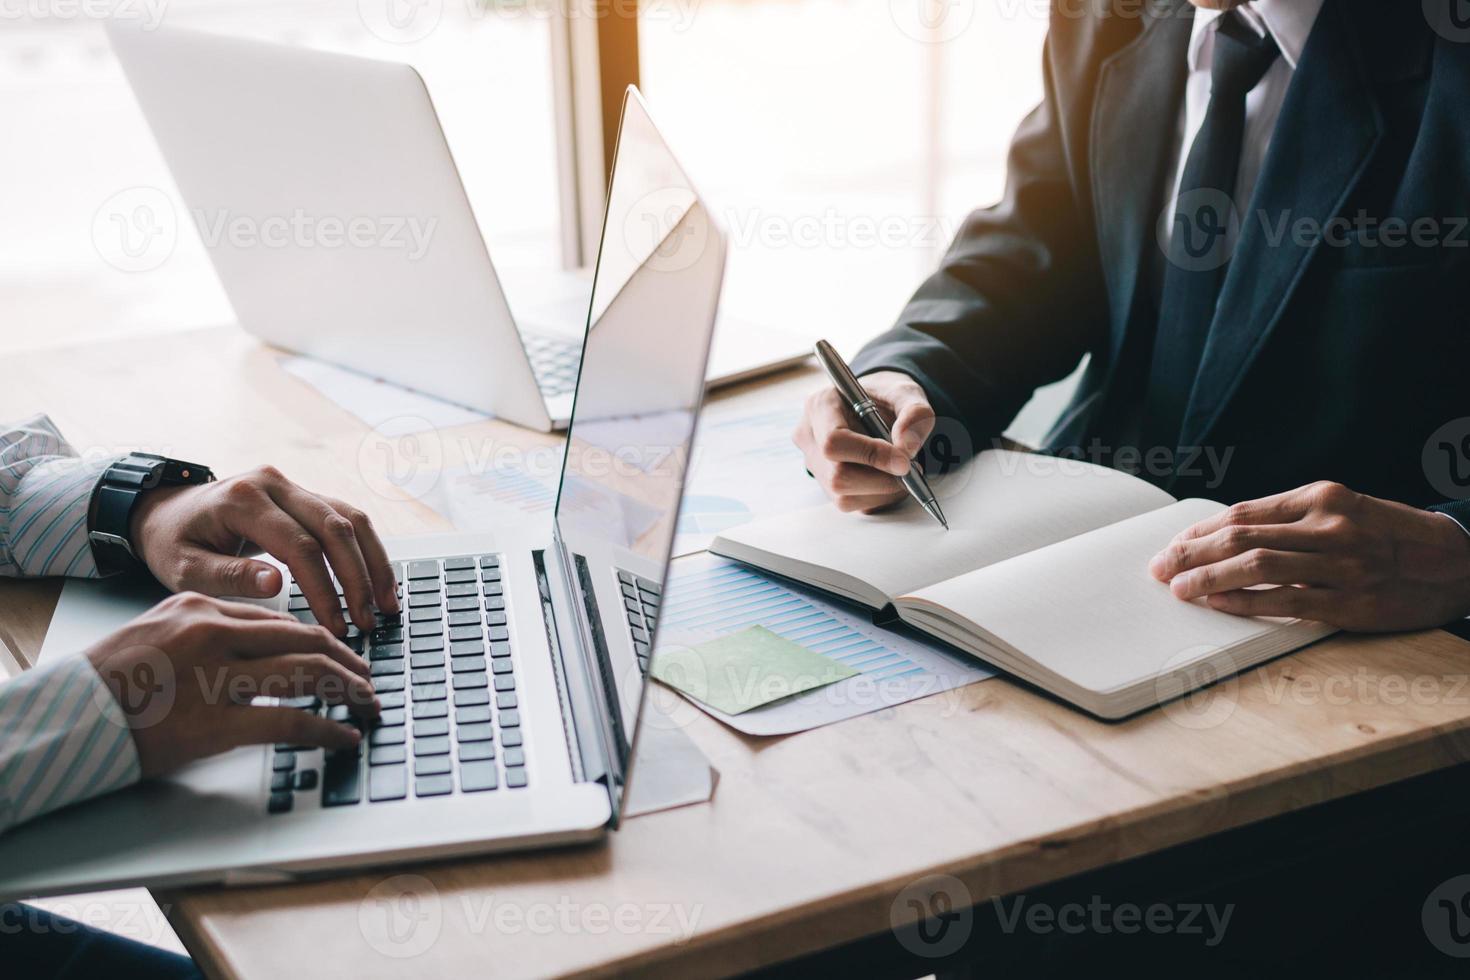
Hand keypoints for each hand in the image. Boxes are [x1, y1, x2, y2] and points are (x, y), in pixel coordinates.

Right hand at [86, 592, 377, 777]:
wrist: (62, 718)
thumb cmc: (105, 683)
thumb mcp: (155, 634)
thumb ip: (206, 633)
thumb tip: (256, 647)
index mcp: (200, 609)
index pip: (280, 619)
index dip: (320, 638)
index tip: (341, 653)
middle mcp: (213, 633)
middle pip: (304, 638)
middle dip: (347, 659)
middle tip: (368, 678)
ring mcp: (215, 676)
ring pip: (307, 672)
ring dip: (348, 689)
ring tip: (368, 704)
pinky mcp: (213, 722)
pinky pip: (290, 719)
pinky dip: (327, 727)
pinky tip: (344, 735)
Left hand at [129, 465, 399, 634]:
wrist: (167, 510)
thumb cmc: (174, 543)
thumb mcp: (184, 568)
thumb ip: (229, 576)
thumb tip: (277, 585)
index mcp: (243, 500)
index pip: (299, 545)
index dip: (324, 588)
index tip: (336, 626)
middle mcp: (275, 485)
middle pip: (335, 528)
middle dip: (358, 578)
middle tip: (368, 621)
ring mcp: (294, 486)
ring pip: (351, 519)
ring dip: (373, 563)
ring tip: (387, 605)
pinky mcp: (306, 495)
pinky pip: (348, 518)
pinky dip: (367, 550)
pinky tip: (379, 581)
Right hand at [792, 370, 935, 512]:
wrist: (876, 408)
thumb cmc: (886, 398)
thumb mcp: (906, 393)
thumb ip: (914, 413)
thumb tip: (906, 448)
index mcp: (820, 406)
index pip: (834, 440)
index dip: (870, 455)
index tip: (904, 461)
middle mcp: (809, 437)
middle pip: (837, 475)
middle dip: (881, 479)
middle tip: (911, 469)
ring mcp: (815, 465)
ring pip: (843, 496)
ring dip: (882, 491)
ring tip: (904, 472)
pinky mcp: (826, 485)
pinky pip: (852, 503)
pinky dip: (880, 497)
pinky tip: (891, 478)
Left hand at [1149, 481, 1469, 631]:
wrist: (1458, 560)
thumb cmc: (1390, 535)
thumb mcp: (1344, 510)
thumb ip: (1291, 519)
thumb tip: (1228, 534)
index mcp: (1322, 498)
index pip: (1243, 514)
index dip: (1200, 532)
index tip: (1172, 545)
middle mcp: (1329, 526)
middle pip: (1240, 538)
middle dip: (1191, 554)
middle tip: (1159, 568)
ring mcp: (1341, 564)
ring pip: (1257, 567)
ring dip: (1208, 578)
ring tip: (1179, 588)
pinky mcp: (1352, 601)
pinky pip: (1286, 601)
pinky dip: (1244, 602)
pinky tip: (1218, 604)